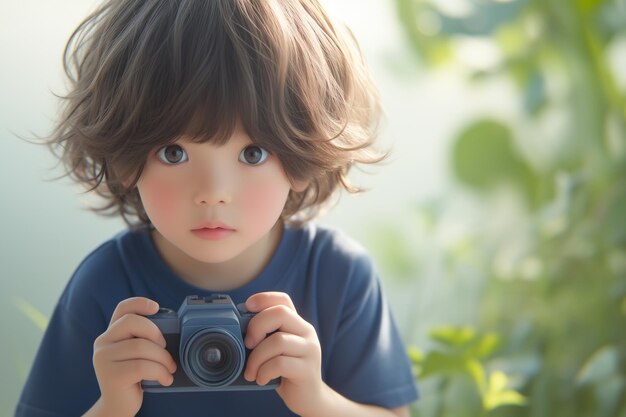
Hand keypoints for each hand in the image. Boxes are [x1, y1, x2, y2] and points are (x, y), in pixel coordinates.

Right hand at [91, 297, 176, 416]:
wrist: (118, 407)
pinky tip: (165, 380)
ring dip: (163, 358)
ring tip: (168, 369)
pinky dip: (160, 372)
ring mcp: (104, 359)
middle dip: (156, 334)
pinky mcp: (111, 375)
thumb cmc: (133, 378)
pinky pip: (143, 366)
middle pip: (133, 323)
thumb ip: (142, 339)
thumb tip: (171, 328)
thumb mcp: (136, 354)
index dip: (139, 303)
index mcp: (110, 334)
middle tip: (165, 349)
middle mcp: (103, 343)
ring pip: (142, 346)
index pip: (122, 309)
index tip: (156, 307)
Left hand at [243, 292, 322, 415]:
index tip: (247, 308)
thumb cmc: (285, 372)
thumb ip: (264, 336)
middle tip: (247, 344)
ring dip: (256, 357)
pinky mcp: (307, 370)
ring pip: (278, 341)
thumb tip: (236, 328)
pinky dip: (264, 371)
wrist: (308, 398)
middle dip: (256, 326)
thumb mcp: (274, 349)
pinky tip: (261, 379)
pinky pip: (280, 363)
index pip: (283, 300)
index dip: (263, 298)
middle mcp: (306, 332)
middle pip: (280, 313)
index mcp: (297, 324)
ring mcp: (309, 350)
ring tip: (251, 371)